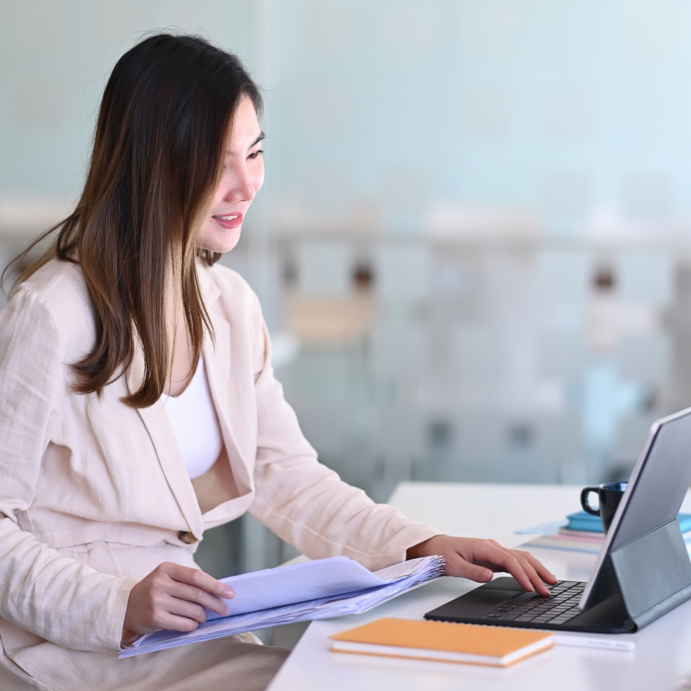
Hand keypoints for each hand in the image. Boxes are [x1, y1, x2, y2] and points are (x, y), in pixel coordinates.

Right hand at [122, 562, 233, 640]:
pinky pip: (183, 623)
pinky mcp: (155, 618)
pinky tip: (194, 624)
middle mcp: (161, 583)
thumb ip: (187, 581)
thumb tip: (217, 590)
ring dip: (203, 616)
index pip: (197, 576)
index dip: (216, 585)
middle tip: (224, 609)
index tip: (230, 593)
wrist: (125, 605)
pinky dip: (193, 625)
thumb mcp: (167, 577)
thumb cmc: (154, 590)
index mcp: (167, 569)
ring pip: (192, 610)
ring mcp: (157, 601)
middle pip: (197, 594)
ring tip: (204, 617)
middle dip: (215, 603)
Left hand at [407, 535, 557, 596]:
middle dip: (536, 573)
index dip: (522, 574)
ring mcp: (495, 550)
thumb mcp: (453, 566)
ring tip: (551, 582)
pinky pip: (515, 560)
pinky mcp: (494, 556)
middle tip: (548, 590)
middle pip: (520, 558)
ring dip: (536, 569)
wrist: (436, 547)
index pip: (509, 560)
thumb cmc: (443, 555)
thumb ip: (472, 571)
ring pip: (521, 557)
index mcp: (484, 547)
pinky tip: (536, 576)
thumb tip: (490, 576)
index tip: (531, 588)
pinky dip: (528, 568)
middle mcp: (492, 546)